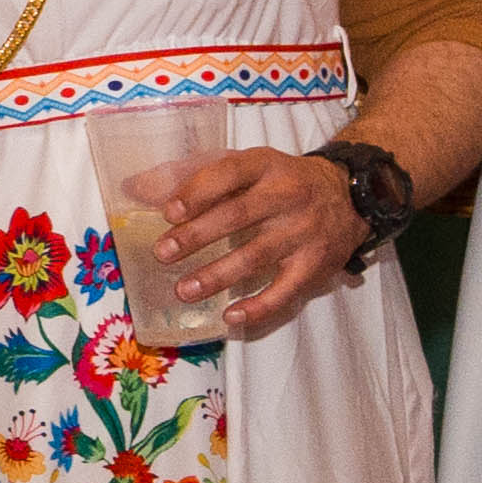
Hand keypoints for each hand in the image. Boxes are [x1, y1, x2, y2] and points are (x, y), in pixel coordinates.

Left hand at [121, 145, 370, 342]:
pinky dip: (259, 306)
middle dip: (198, 236)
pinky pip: (286, 290)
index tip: (169, 211)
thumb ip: (192, 176)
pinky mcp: (316, 264)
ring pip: (258, 255)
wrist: (349, 196)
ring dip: (218, 275)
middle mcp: (287, 195)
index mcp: (266, 165)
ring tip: (184, 291)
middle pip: (239, 216)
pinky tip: (230, 316)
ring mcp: (304, 231)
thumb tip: (132, 187)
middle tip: (163, 254)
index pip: (230, 173)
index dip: (198, 192)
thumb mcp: (246, 167)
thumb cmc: (280, 182)